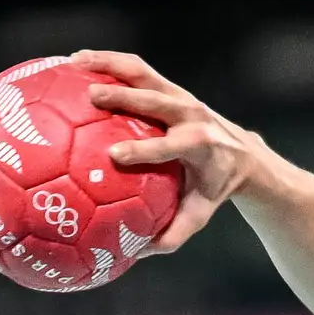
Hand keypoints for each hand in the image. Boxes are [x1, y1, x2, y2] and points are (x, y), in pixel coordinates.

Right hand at [73, 52, 272, 254]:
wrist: (240, 152)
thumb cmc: (213, 187)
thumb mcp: (199, 213)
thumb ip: (172, 234)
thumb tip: (137, 254)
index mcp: (199, 145)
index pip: (168, 146)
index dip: (142, 150)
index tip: (114, 157)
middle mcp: (190, 114)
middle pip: (153, 99)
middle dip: (123, 97)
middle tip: (90, 97)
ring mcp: (179, 95)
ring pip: (141, 72)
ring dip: (107, 64)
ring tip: (73, 62)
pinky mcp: (169, 85)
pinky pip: (136, 68)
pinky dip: (107, 61)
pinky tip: (76, 61)